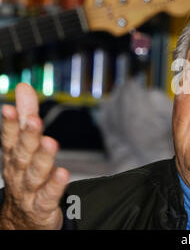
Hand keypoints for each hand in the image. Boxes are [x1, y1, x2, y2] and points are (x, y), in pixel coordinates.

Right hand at [0, 83, 69, 229]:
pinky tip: (63, 173)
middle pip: (22, 154)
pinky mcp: (42, 206)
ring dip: (41, 158)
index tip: (9, 108)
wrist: (20, 219)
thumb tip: (24, 87)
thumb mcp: (23, 145)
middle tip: (33, 120)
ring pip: (34, 174)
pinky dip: (54, 185)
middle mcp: (18, 172)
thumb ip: (26, 116)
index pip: (9, 139)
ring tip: (50, 142)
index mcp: (13, 156)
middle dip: (27, 137)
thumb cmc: (24, 175)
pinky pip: (48, 196)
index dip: (9, 124)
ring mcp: (29, 191)